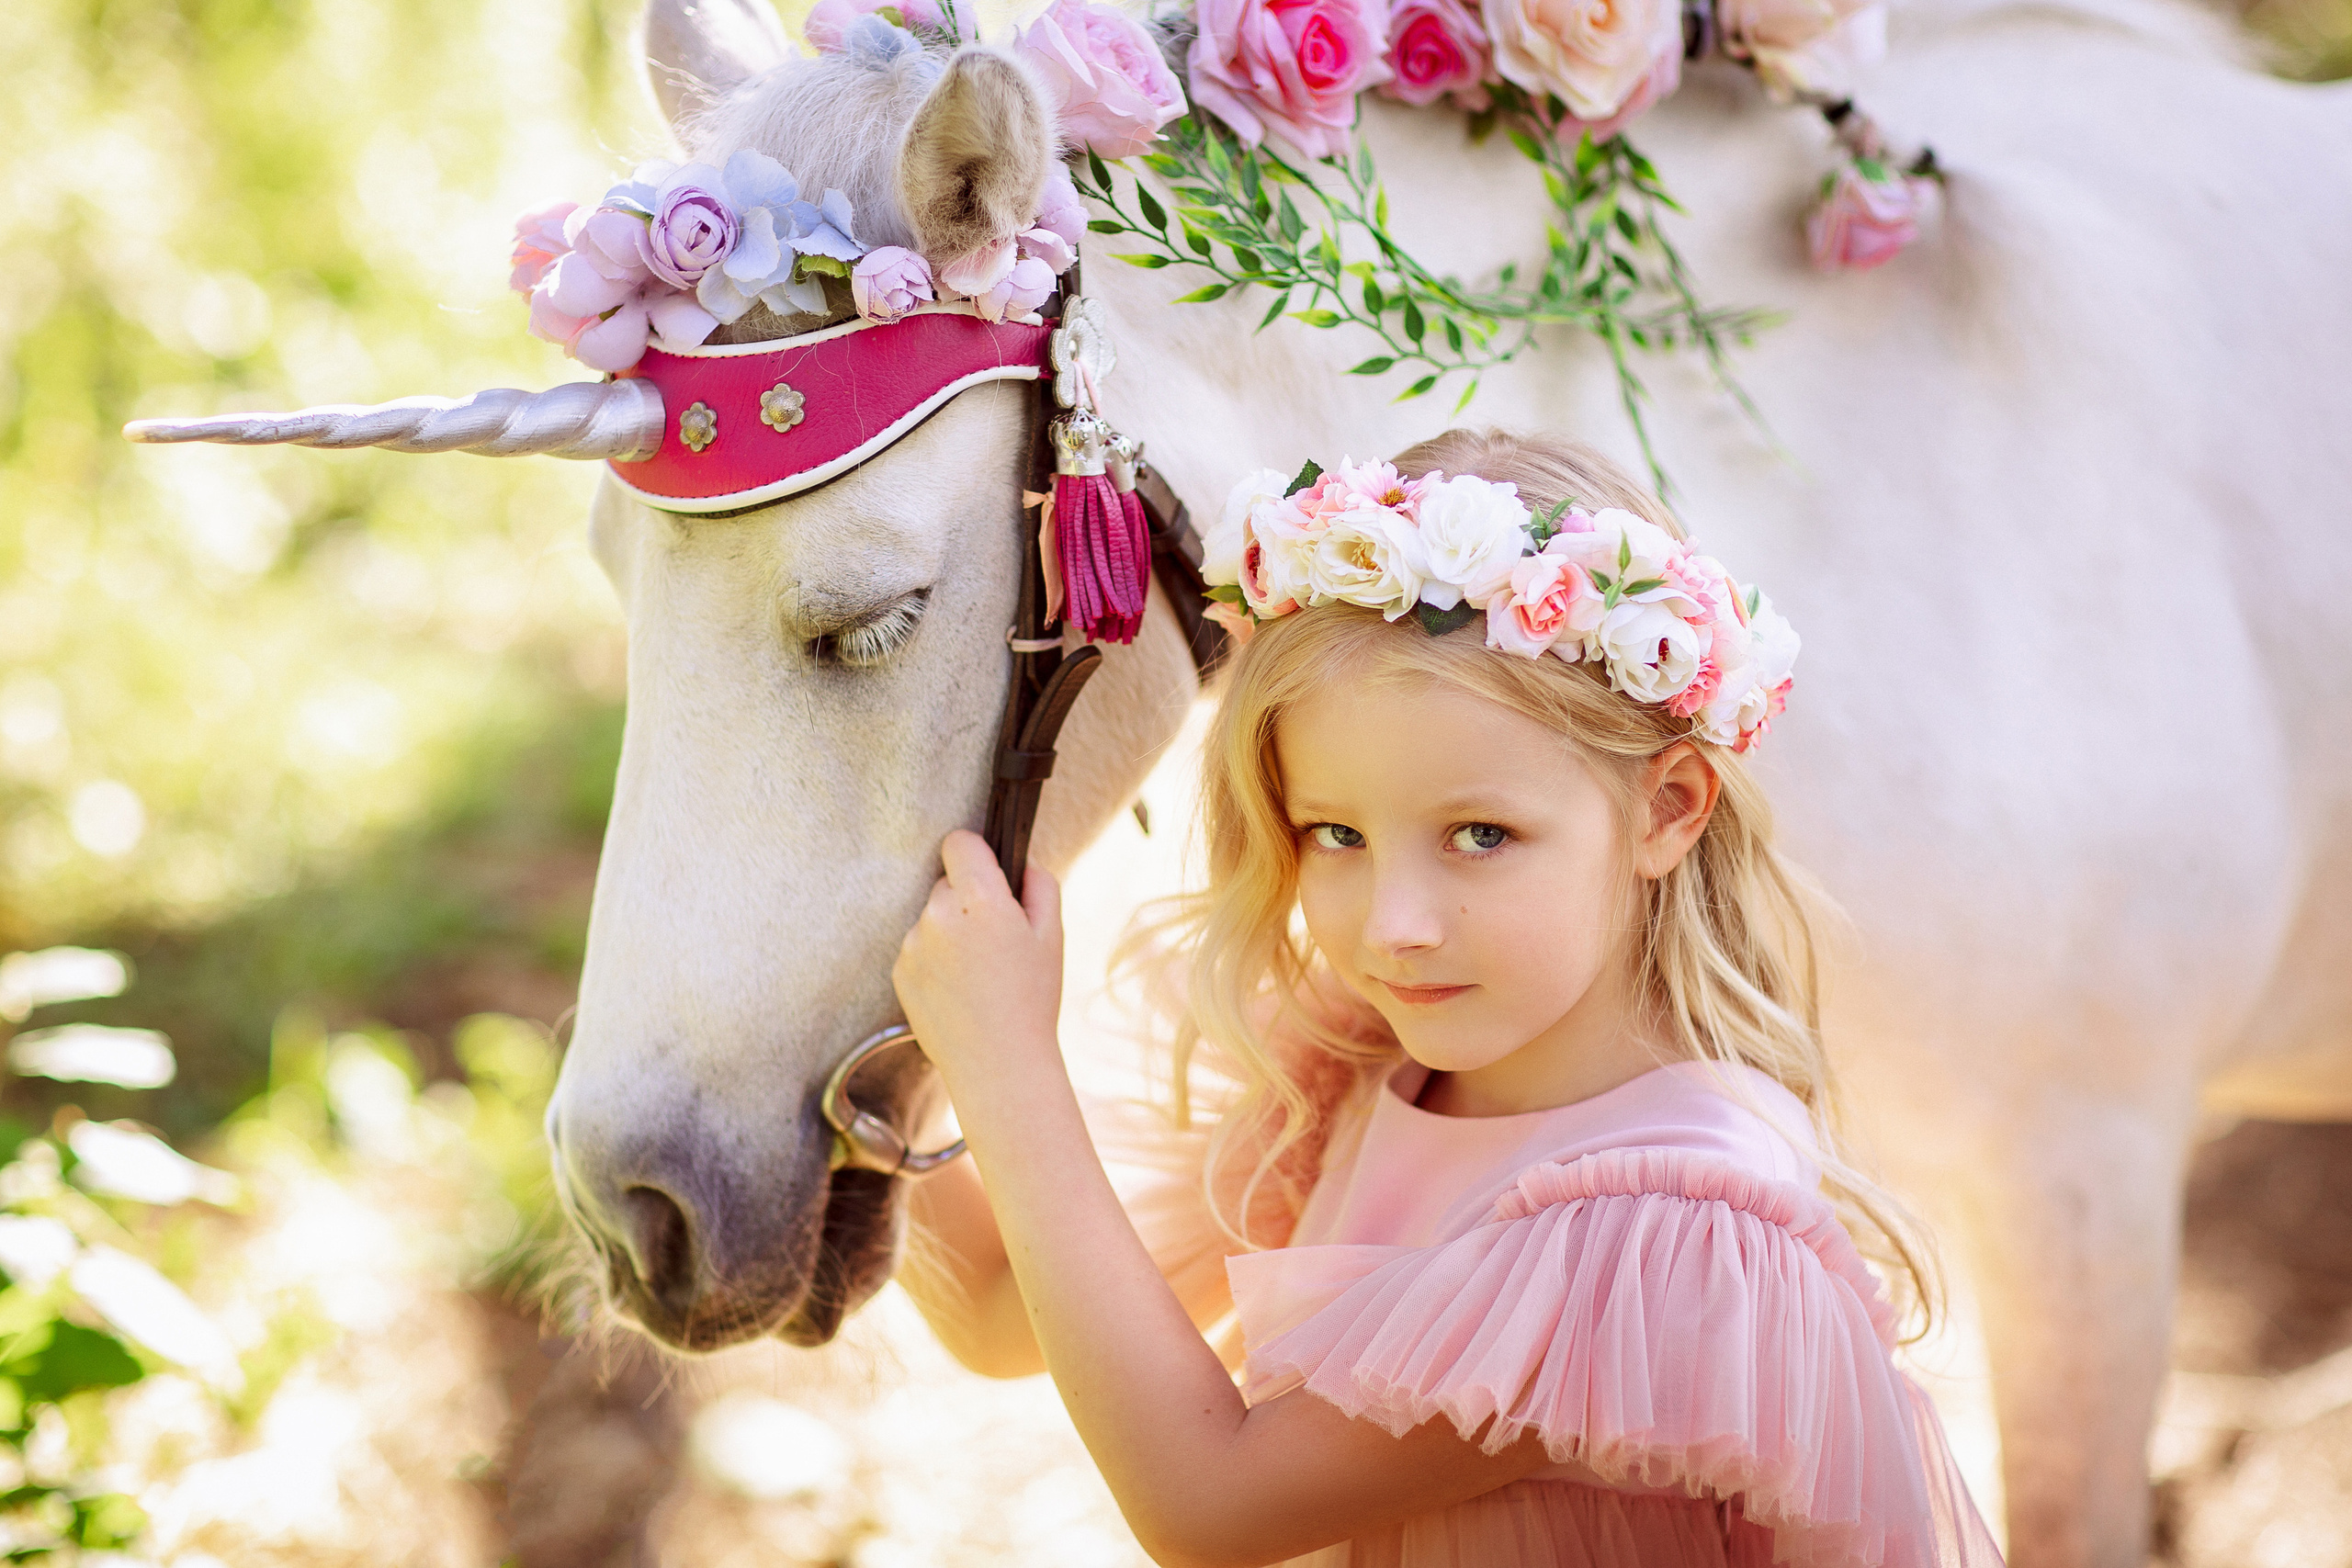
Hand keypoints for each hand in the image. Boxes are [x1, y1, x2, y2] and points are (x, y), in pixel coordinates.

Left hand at [892, 829, 1064, 1095]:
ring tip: (979, 973)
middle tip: (997, 939)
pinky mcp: (899, 971)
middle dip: (969, 898)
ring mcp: (913, 945)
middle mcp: (938, 916)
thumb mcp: (1053, 933)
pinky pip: (919, 947)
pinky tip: (960, 989)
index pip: (959, 843)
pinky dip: (936, 959)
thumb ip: (1038, 882)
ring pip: (933, 916)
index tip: (990, 874)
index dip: (977, 854)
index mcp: (979, 900)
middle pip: (947, 881)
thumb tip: (1018, 863)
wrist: (999, 1065)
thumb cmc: (1032, 999)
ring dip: (951, 930)